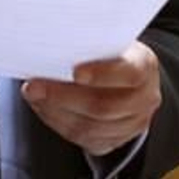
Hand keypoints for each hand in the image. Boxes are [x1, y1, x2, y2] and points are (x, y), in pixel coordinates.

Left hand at [22, 41, 160, 156]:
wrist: (129, 74)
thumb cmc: (112, 51)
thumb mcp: (108, 38)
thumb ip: (89, 42)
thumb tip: (56, 42)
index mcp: (145, 67)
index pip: (129, 73)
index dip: (102, 74)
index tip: (75, 72)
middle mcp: (145, 99)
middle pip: (104, 106)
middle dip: (63, 96)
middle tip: (34, 86)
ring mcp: (132, 124)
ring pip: (91, 127)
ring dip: (55, 111)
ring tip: (33, 95)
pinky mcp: (115, 140)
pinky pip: (84, 139)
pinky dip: (58, 123)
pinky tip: (43, 107)